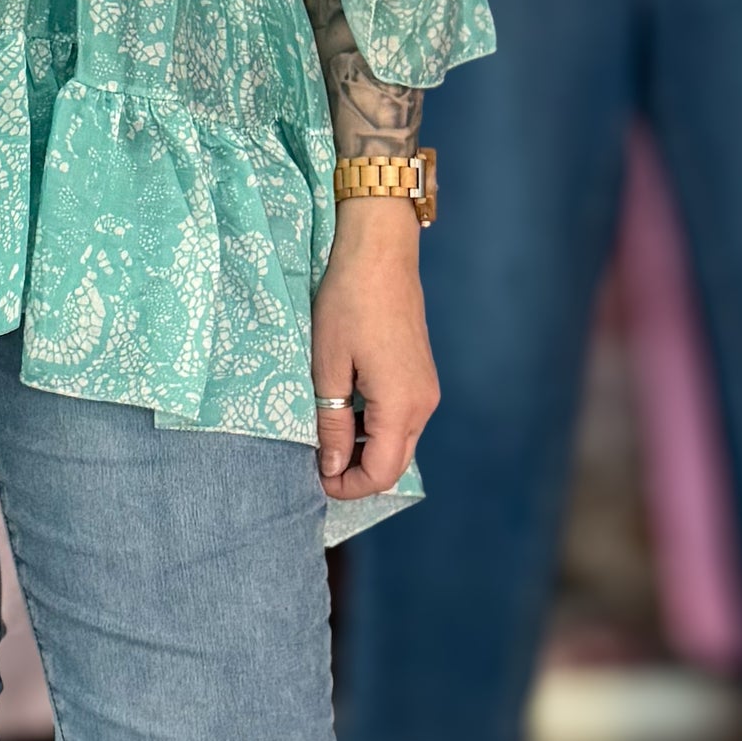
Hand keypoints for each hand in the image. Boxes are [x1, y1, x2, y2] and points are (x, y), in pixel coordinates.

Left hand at [312, 195, 437, 503]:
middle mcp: (423, 405)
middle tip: (317, 466)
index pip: (380, 473)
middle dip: (356, 475)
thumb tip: (330, 468)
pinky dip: (375, 429)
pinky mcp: (422, 376)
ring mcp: (426, 390)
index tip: (314, 480)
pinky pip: (402, 420)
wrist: (380, 253)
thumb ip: (331, 423)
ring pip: (399, 443)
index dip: (347, 487)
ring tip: (325, 438)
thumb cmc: (347, 304)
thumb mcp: (327, 367)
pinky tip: (345, 413)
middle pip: (395, 465)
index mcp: (400, 406)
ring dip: (364, 452)